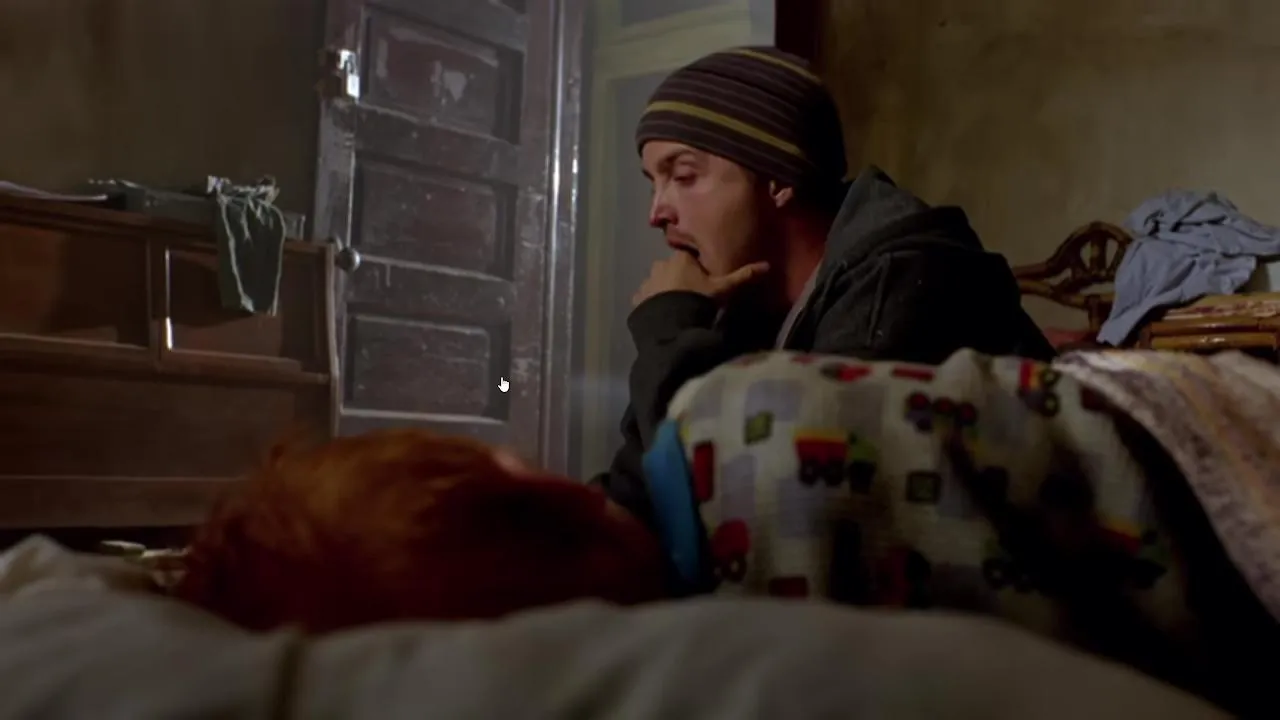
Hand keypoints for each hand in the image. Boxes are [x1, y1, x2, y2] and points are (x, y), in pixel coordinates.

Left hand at [631, 251, 769, 307]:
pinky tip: (661, 315)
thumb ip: (743, 276)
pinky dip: (651, 303)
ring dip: (664, 290)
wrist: (671, 324)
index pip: (689, 257)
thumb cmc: (698, 300)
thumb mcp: (723, 289)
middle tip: (690, 296)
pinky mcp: (637, 298)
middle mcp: (661, 264)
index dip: (696, 269)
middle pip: (672, 268)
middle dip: (679, 278)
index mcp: (681, 258)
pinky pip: (645, 298)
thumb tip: (768, 265)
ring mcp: (647, 281)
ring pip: (658, 282)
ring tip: (676, 308)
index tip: (702, 282)